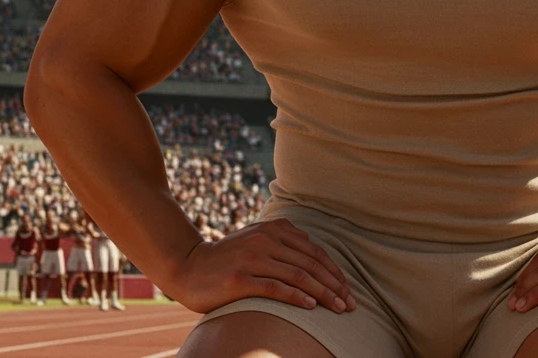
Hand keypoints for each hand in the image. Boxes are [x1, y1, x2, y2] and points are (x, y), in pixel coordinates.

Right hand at [164, 217, 356, 315]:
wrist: (187, 266)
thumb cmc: (227, 257)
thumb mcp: (255, 239)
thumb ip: (281, 239)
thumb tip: (309, 244)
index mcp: (273, 229)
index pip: (313, 251)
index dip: (333, 271)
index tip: (347, 289)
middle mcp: (265, 240)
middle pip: (310, 264)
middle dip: (334, 286)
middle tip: (349, 304)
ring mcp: (252, 259)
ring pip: (298, 276)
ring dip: (322, 294)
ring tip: (337, 308)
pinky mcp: (240, 279)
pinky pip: (275, 288)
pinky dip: (297, 297)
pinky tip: (311, 306)